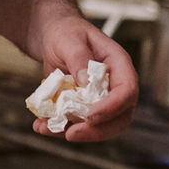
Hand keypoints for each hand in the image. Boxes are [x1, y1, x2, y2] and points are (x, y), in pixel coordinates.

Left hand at [31, 15, 138, 143]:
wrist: (55, 39)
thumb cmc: (67, 34)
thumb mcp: (70, 40)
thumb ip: (79, 58)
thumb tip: (86, 83)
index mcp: (119, 66)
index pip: (127, 91)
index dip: (112, 107)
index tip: (90, 115)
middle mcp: (115, 86)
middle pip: (120, 118)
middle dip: (97, 131)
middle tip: (71, 134)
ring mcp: (102, 100)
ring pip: (100, 127)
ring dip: (74, 133)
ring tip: (46, 129)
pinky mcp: (85, 108)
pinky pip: (78, 125)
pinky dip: (60, 129)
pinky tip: (41, 125)